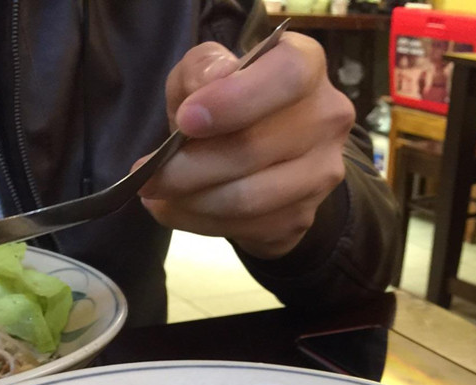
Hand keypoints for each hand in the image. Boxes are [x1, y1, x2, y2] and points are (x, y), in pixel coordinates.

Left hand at [136, 32, 354, 258]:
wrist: (268, 157)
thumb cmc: (232, 102)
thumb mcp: (207, 72)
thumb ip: (200, 70)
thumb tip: (202, 90)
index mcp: (306, 65)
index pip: (286, 77)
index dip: (236, 100)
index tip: (186, 121)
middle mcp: (326, 118)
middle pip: (255, 149)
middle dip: (190, 167)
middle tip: (148, 177)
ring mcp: (321, 174)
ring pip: (249, 198)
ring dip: (192, 202)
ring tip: (157, 196)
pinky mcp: (303, 217)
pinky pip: (247, 228)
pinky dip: (201, 223)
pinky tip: (179, 210)